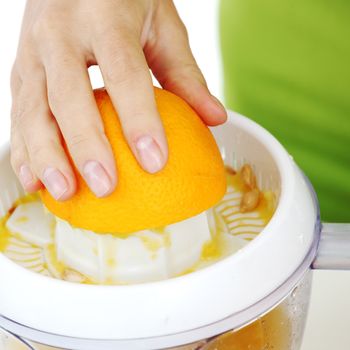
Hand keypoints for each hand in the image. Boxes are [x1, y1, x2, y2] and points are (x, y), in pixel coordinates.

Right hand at [10, 0, 226, 200]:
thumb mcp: (162, 25)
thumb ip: (184, 73)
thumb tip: (215, 118)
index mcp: (104, 15)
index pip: (124, 75)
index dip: (139, 121)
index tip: (155, 163)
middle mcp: (60, 31)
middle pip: (69, 96)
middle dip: (85, 147)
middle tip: (105, 188)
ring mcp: (31, 50)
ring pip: (32, 109)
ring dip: (45, 156)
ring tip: (63, 193)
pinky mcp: (19, 67)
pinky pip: (17, 112)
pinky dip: (23, 148)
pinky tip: (35, 179)